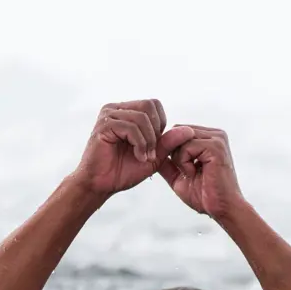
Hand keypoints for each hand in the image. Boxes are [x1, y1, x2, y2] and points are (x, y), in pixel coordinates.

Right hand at [75, 99, 193, 195]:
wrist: (100, 185)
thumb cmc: (123, 171)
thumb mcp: (153, 157)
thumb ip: (169, 143)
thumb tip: (189, 131)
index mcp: (126, 111)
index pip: (153, 104)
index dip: (160, 124)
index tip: (155, 146)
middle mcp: (116, 109)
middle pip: (149, 106)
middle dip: (155, 132)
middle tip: (151, 153)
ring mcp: (108, 115)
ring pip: (142, 117)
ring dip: (148, 141)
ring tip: (144, 157)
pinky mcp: (104, 125)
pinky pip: (131, 127)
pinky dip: (139, 144)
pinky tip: (138, 157)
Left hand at [157, 125, 245, 219]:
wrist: (221, 210)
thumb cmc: (204, 196)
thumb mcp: (179, 177)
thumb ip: (167, 163)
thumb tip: (151, 152)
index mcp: (209, 138)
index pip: (178, 131)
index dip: (171, 149)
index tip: (180, 170)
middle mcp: (215, 134)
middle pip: (177, 131)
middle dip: (174, 153)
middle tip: (186, 173)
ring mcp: (217, 139)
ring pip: (180, 138)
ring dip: (179, 160)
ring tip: (192, 174)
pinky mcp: (216, 147)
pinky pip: (187, 147)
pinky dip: (185, 163)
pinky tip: (194, 174)